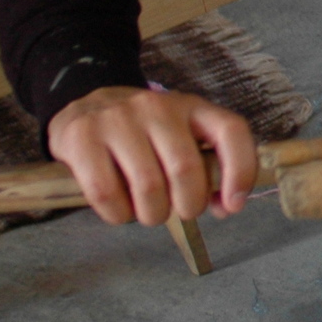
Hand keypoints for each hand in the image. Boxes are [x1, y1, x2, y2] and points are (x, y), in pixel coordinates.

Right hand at [46, 86, 256, 225]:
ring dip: (152, 214)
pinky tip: (119, 211)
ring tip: (148, 213)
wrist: (84, 107)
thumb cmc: (141, 134)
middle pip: (185, 168)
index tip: (233, 205)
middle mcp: (157, 107)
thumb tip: (227, 206)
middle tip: (179, 212)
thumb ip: (205, 169)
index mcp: (191, 107)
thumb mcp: (179, 138)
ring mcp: (118, 119)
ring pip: (148, 185)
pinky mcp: (82, 136)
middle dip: (188, 205)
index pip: (231, 130)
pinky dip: (117, 214)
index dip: (240, 171)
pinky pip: (106, 192)